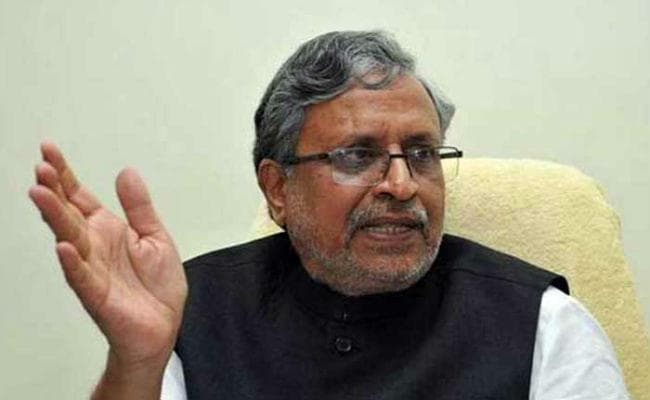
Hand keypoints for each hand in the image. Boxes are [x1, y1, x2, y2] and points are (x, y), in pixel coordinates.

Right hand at [29, 142, 186, 369]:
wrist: (163, 326)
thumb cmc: (156, 287)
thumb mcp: (156, 237)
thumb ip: (139, 207)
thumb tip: (127, 173)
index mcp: (108, 230)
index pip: (80, 197)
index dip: (66, 175)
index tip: (49, 151)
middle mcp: (95, 246)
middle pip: (68, 213)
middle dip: (54, 190)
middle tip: (41, 168)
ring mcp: (93, 269)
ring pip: (69, 239)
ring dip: (54, 218)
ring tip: (41, 194)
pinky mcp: (98, 294)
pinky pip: (82, 277)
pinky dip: (72, 262)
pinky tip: (63, 246)